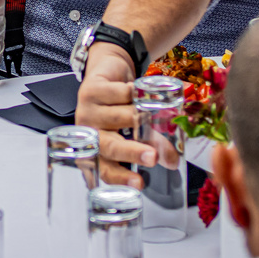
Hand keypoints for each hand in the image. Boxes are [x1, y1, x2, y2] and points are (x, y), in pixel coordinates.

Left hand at [74, 43, 158, 186]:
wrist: (108, 73)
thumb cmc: (120, 107)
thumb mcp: (135, 130)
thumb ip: (149, 145)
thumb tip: (172, 160)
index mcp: (97, 150)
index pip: (106, 170)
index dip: (121, 178)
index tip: (140, 184)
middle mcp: (89, 134)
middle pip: (110, 147)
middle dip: (133, 152)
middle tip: (154, 157)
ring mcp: (86, 112)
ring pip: (123, 117)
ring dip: (144, 113)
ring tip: (155, 109)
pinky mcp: (90, 90)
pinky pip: (122, 94)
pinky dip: (136, 92)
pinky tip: (136, 90)